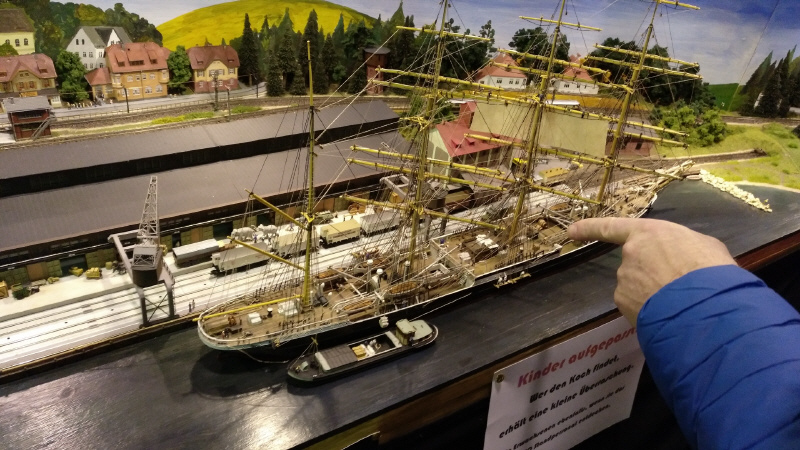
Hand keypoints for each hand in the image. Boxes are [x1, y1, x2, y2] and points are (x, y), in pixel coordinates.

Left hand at [568, 218, 736, 324]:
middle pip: (635, 265)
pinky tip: (670, 315)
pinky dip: (650, 312)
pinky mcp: (624, 304)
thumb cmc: (710, 270)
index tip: (571, 231)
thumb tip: (680, 258)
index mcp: (647, 233)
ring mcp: (624, 281)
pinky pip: (637, 307)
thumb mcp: (703, 246)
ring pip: (637, 289)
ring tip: (680, 302)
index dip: (590, 228)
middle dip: (653, 276)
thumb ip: (681, 247)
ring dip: (653, 295)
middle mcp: (629, 255)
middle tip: (681, 286)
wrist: (703, 305)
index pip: (612, 227)